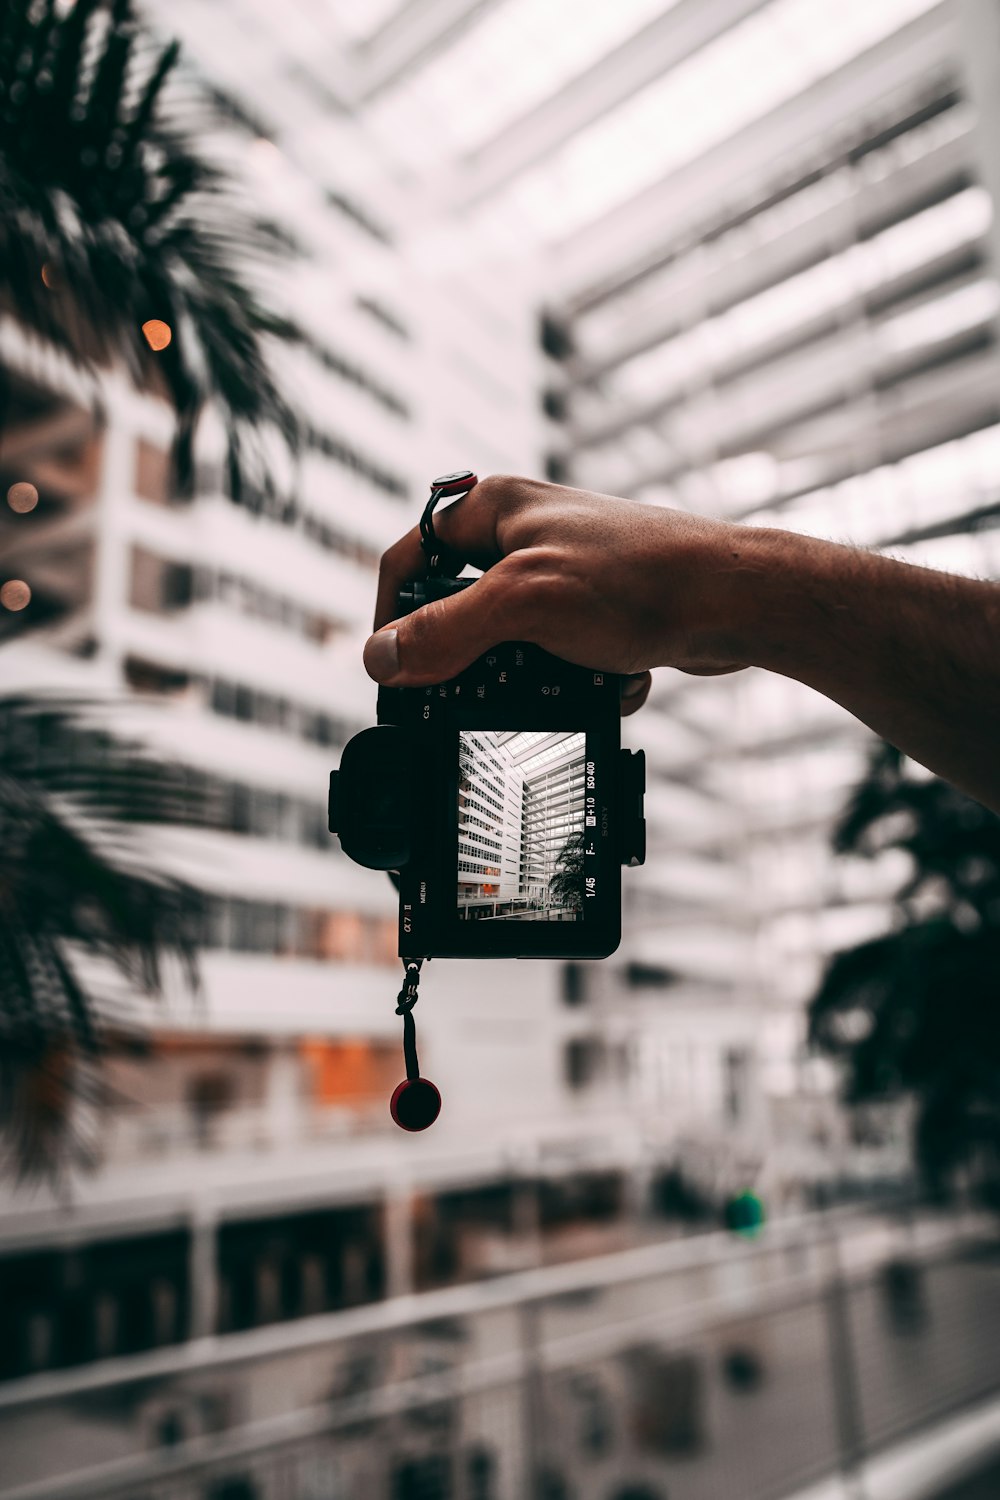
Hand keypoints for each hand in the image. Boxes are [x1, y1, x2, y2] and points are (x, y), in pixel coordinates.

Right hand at [364, 474, 747, 715]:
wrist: (736, 603)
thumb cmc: (641, 579)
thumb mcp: (524, 604)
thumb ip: (446, 630)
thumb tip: (381, 660)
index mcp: (496, 508)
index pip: (409, 554)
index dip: (389, 612)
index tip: (388, 667)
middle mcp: (526, 533)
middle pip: (456, 604)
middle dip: (474, 656)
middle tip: (473, 691)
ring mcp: (563, 572)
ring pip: (511, 640)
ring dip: (532, 677)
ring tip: (560, 684)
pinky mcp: (597, 610)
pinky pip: (559, 658)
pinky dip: (577, 681)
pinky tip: (607, 681)